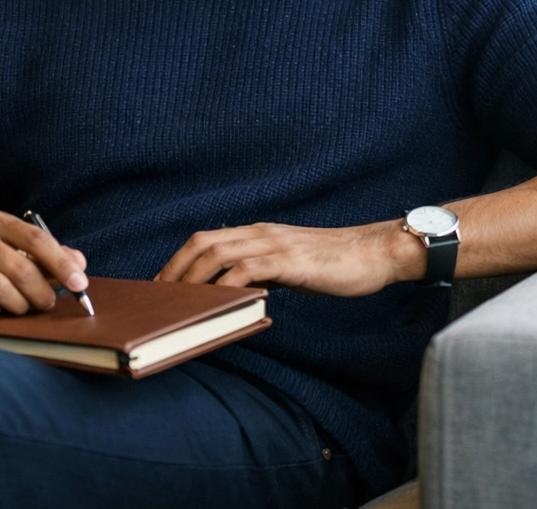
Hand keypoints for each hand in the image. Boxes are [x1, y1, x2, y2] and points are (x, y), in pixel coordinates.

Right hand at [0, 210, 88, 316]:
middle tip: (48, 304)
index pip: (37, 239)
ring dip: (18, 305)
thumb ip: (51, 257)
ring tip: (24, 309)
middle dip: (41, 291)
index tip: (80, 285)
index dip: (61, 263)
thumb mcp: (19, 255)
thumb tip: (79, 264)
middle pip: (20, 267)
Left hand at [154, 220, 424, 296]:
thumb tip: (238, 294)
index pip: (207, 239)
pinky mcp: (291, 260)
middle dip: (174, 269)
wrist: (378, 252)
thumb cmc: (338, 264)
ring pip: (218, 253)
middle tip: (158, 299)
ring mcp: (276, 244)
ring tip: (178, 305)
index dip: (179, 260)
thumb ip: (266, 273)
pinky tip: (217, 304)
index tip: (162, 285)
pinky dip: (225, 285)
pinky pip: (247, 269)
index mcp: (261, 233)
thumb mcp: (294, 267)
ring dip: (192, 279)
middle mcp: (262, 233)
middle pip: (202, 242)